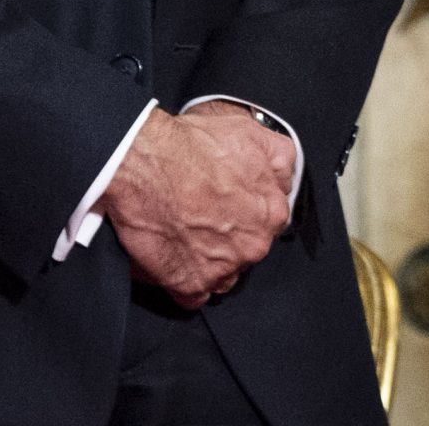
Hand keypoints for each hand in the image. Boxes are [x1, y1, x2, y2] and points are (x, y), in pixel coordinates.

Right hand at [100, 107, 295, 307]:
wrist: (145, 162)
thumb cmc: (194, 146)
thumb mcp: (252, 133)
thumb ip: (278, 160)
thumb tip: (283, 179)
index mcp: (272, 213)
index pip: (268, 224)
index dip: (246, 214)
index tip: (227, 207)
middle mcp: (253, 246)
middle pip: (246, 251)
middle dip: (229, 239)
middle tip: (203, 218)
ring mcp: (222, 269)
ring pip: (223, 275)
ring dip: (209, 262)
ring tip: (185, 237)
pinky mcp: (190, 285)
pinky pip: (194, 296)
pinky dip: (184, 281)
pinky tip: (174, 258)